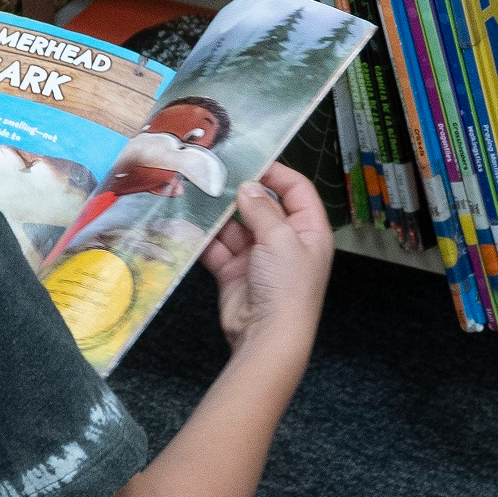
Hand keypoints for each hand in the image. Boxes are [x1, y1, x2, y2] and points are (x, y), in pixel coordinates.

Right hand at [201, 162, 332, 364]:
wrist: (267, 337)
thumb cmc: (287, 288)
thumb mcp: (281, 239)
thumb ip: (262, 209)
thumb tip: (248, 186)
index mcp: (309, 230)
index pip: (296, 189)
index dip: (276, 172)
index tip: (250, 159)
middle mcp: (285, 240)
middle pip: (262, 205)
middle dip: (238, 192)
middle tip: (213, 174)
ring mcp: (258, 257)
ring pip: (235, 225)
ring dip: (217, 214)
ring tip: (195, 193)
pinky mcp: (234, 272)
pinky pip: (217, 247)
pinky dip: (204, 237)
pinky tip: (188, 222)